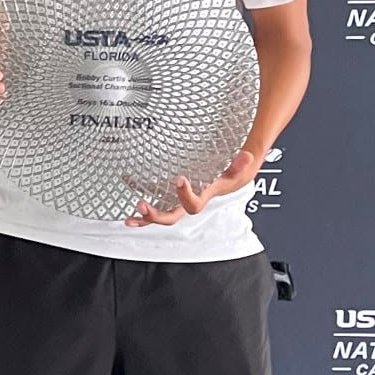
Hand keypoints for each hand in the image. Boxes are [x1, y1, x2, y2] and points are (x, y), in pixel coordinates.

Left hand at [125, 148, 260, 228]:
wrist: (226, 181)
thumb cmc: (228, 177)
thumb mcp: (234, 171)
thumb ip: (239, 164)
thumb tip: (247, 156)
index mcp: (202, 199)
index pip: (193, 205)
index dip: (186, 196)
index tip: (179, 179)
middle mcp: (186, 205)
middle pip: (171, 217)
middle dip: (155, 215)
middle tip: (142, 205)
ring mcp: (176, 202)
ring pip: (159, 215)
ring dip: (144, 217)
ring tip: (129, 218)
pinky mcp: (168, 194)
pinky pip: (152, 197)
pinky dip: (139, 190)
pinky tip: (127, 181)